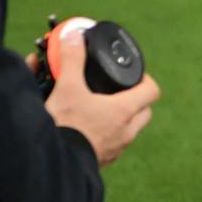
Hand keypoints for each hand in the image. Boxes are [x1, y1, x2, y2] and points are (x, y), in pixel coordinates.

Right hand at [41, 23, 159, 166]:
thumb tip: (73, 36)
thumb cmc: (64, 127)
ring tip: (98, 109)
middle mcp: (126, 131)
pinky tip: (87, 129)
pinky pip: (113, 145)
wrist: (50, 165)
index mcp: (124, 111)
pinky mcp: (103, 161)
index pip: (152, 91)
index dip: (146, 80)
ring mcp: (117, 148)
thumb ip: (71, 60)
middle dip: (133, 100)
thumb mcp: (66, 89)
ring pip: (129, 129)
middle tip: (115, 91)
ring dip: (119, 118)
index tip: (134, 75)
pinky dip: (105, 135)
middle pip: (143, 111)